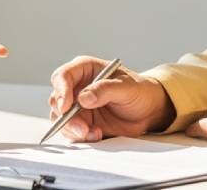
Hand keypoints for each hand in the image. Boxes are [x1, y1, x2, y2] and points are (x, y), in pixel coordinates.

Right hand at [48, 56, 174, 141]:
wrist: (149, 111)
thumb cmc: (139, 91)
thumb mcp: (126, 87)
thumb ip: (105, 90)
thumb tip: (83, 98)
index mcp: (85, 70)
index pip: (62, 76)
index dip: (61, 90)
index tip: (66, 106)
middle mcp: (77, 87)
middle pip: (57, 100)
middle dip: (66, 116)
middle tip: (82, 127)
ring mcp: (78, 106)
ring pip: (61, 118)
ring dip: (73, 128)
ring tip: (93, 133)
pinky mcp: (82, 122)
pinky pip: (71, 131)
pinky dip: (80, 136)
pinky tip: (96, 135)